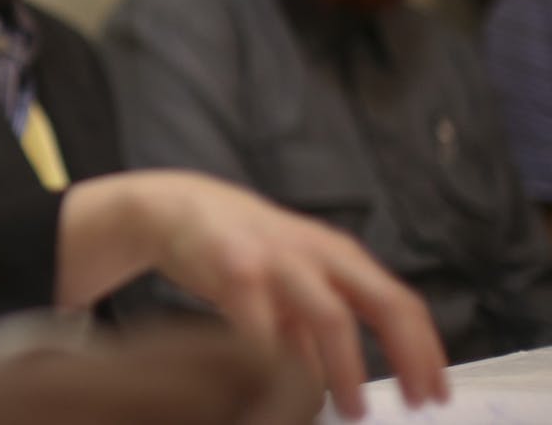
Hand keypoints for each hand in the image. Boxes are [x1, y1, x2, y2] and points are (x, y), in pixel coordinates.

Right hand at [53, 170, 448, 418]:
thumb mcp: (291, 284)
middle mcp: (319, 253)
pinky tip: (279, 384)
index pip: (401, 304)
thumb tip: (340, 390)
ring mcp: (279, 258)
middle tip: (416, 405)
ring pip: (331, 316)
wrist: (178, 209)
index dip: (426, 351)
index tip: (436, 395)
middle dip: (409, 357)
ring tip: (353, 409)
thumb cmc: (242, 253)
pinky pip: (269, 322)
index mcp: (340, 257)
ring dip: (348, 369)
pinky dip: (282, 360)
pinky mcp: (235, 266)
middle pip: (384, 303)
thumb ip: (315, 333)